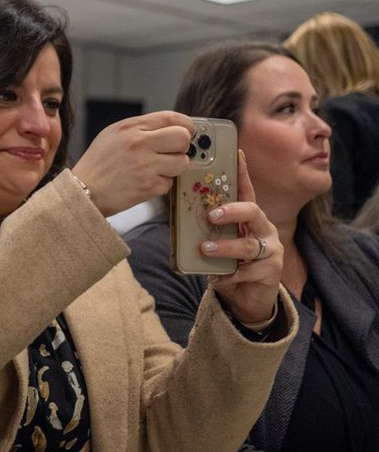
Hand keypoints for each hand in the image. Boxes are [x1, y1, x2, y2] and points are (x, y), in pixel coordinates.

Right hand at [71, 111, 192, 215]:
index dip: (185, 124)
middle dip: (182, 146)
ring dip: (174, 166)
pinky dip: (160, 183)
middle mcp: (139, 144)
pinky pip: (169, 182)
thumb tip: (171, 129)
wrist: (82, 191)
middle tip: (173, 151)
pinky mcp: (149, 187)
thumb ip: (140, 128)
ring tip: (157, 169)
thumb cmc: (98, 163)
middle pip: (182, 138)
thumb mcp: (112, 134)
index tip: (188, 130)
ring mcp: (145, 166)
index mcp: (130, 128)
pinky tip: (145, 182)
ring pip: (181, 162)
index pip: (170, 118)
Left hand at [204, 152, 283, 325]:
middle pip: (253, 212)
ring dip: (225, 247)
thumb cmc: (229, 264)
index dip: (242, 173)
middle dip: (232, 211)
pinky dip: (227, 276)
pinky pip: (247, 272)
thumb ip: (207, 229)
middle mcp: (264, 230)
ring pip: (249, 244)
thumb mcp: (217, 242)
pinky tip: (215, 279)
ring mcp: (271, 250)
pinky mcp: (272, 271)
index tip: (237, 152)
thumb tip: (179, 212)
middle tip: (211, 215)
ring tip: (205, 249)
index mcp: (250, 219)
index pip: (246, 192)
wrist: (246, 298)